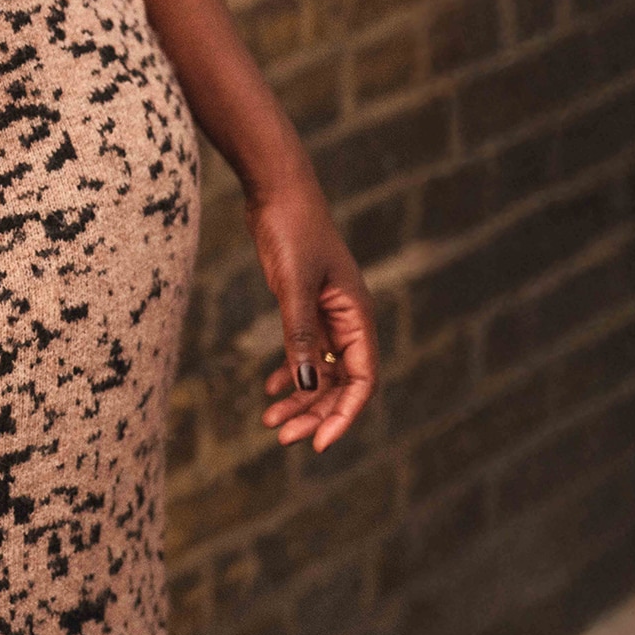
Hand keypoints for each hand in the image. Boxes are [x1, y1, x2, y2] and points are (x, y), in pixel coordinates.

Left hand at [249, 179, 379, 453]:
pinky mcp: (306, 306)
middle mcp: (348, 320)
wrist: (276, 190)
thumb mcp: (293, 285)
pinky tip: (271, 391)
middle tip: (283, 439)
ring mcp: (327, 314)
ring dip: (301, 399)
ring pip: (322, 371)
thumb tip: (307, 386)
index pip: (363, 380)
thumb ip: (300, 334)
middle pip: (341, 383)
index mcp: (358, 316)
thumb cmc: (291, 231)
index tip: (319, 444)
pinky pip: (306, 352)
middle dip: (316, 413)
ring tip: (270, 423)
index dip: (344, 415)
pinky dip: (291, 373)